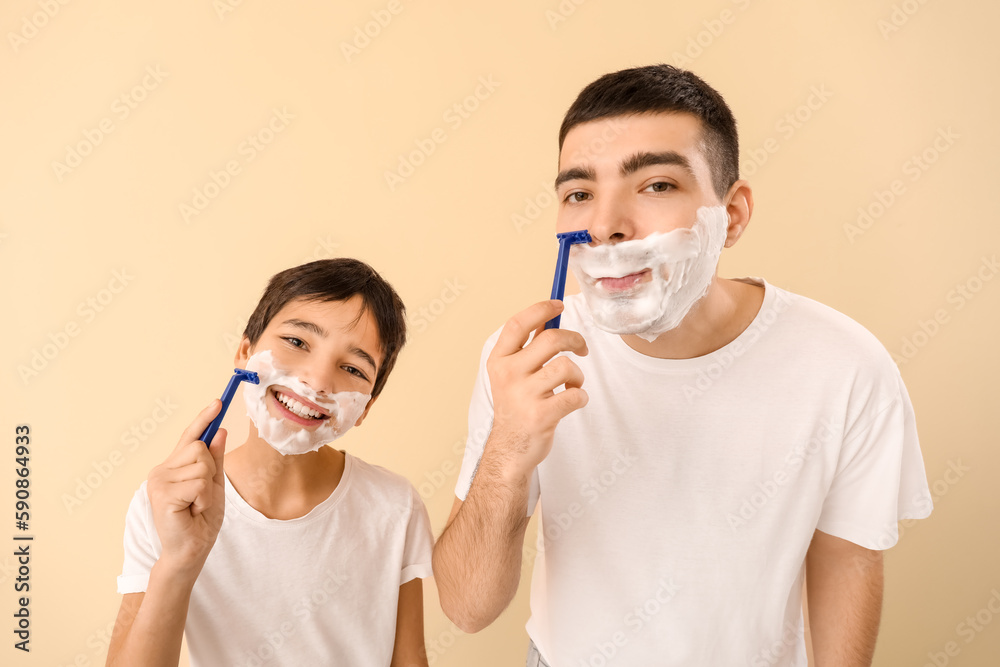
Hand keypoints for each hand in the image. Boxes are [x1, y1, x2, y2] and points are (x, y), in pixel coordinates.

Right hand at [146, 400, 226, 578]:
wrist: (190, 551)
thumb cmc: (200, 521)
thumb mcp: (214, 485)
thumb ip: (215, 460)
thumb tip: (219, 430)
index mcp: (174, 466)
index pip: (190, 436)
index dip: (204, 418)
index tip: (218, 401)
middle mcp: (162, 470)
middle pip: (200, 447)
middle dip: (210, 471)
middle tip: (201, 497)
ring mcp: (159, 481)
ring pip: (202, 465)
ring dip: (207, 489)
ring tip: (196, 506)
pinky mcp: (162, 494)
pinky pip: (198, 484)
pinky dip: (203, 499)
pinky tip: (192, 511)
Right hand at [486, 300, 588, 475]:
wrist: (510, 449)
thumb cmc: (517, 407)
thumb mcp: (512, 373)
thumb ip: (528, 346)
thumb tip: (548, 316)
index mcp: (499, 360)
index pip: (519, 323)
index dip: (540, 309)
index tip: (558, 304)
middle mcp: (508, 374)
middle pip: (551, 339)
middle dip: (574, 340)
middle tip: (581, 348)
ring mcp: (524, 395)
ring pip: (566, 366)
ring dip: (578, 375)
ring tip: (572, 384)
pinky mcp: (541, 415)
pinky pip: (575, 394)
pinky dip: (581, 396)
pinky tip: (572, 401)